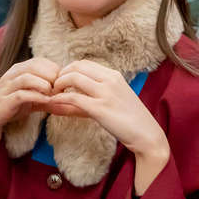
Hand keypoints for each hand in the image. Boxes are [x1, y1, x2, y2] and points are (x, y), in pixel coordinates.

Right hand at [0, 57, 58, 172]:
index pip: (41, 61)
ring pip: (28, 77)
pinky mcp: (4, 100)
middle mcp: (12, 74)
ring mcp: (7, 87)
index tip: (63, 82)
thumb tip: (69, 102)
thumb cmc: (10, 106)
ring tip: (53, 94)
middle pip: (35, 65)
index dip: (55, 69)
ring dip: (44, 85)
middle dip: (51, 75)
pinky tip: (45, 102)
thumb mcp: (32, 100)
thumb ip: (48, 99)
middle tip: (61, 88)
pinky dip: (36, 96)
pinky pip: (21, 94)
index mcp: (19, 70)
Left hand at [47, 60, 169, 191]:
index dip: (68, 69)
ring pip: (73, 78)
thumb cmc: (130, 120)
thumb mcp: (114, 100)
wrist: (146, 134)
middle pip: (77, 66)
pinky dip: (60, 99)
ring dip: (58, 84)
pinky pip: (74, 97)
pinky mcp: (100, 108)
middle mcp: (109, 80)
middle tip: (54, 86)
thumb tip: (70, 98)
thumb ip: (93, 96)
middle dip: (61, 74)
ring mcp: (105, 93)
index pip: (84, 63)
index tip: (61, 80)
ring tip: (53, 93)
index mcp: (114, 75)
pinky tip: (53, 103)